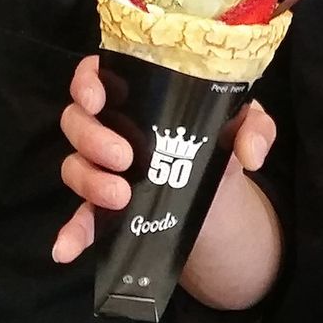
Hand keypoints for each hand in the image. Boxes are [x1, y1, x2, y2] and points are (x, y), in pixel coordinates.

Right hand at [51, 54, 276, 263]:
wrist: (220, 196)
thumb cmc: (223, 142)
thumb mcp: (247, 126)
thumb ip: (256, 128)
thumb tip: (250, 152)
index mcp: (140, 95)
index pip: (97, 74)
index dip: (87, 80)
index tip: (97, 98)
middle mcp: (111, 126)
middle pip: (76, 121)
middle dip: (92, 138)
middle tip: (126, 157)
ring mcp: (103, 168)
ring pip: (73, 166)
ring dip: (89, 181)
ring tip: (122, 197)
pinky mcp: (104, 208)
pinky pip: (80, 218)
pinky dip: (71, 233)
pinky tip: (66, 248)